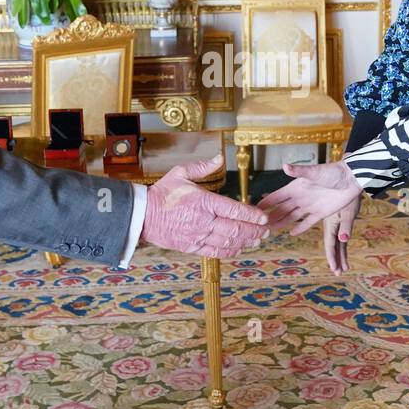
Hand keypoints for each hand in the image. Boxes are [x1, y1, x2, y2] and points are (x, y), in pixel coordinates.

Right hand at [141, 153, 269, 257]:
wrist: (142, 215)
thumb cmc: (162, 194)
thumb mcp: (181, 173)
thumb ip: (202, 167)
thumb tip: (219, 157)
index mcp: (203, 202)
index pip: (234, 210)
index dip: (252, 215)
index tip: (263, 217)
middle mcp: (204, 221)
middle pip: (236, 229)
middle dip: (254, 230)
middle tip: (266, 230)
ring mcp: (198, 236)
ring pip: (228, 242)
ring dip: (246, 242)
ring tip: (257, 240)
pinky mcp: (192, 247)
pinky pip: (215, 251)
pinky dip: (230, 251)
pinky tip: (239, 249)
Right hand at [256, 160, 362, 236]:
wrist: (351, 179)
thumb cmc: (333, 172)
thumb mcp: (315, 172)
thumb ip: (299, 171)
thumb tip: (284, 166)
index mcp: (296, 187)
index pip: (277, 196)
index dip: (266, 202)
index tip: (254, 208)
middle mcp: (301, 197)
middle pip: (282, 209)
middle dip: (271, 216)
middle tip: (259, 225)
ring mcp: (310, 206)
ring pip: (292, 217)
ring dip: (282, 222)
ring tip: (270, 229)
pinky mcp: (321, 213)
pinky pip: (308, 222)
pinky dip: (300, 228)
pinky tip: (292, 233)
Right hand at [324, 195, 360, 273]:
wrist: (349, 179)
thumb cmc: (347, 194)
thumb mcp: (347, 211)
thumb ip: (345, 226)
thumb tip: (343, 239)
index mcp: (331, 224)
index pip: (331, 244)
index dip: (332, 256)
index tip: (334, 268)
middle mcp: (333, 226)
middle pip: (333, 247)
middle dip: (336, 260)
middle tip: (338, 273)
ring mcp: (338, 224)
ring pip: (338, 243)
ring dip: (340, 255)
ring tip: (343, 269)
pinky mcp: (343, 220)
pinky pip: (343, 236)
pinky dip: (342, 246)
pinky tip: (342, 251)